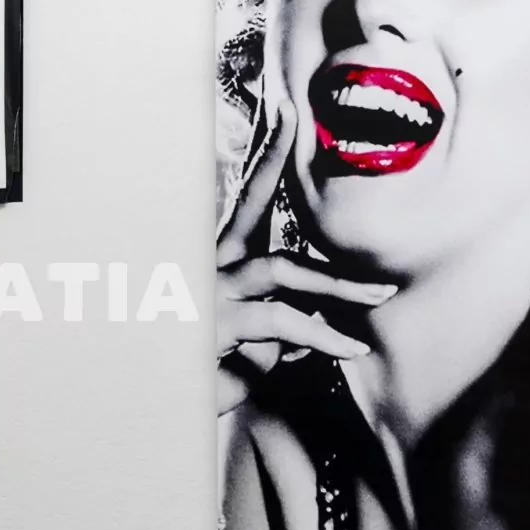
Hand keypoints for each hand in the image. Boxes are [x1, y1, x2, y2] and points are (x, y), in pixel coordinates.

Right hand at [216, 103, 394, 414]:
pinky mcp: (216, 325)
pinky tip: (351, 348)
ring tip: (380, 295)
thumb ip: (274, 338)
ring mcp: (208, 293)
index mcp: (212, 267)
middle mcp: (206, 269)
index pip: (244, 208)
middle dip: (275, 165)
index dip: (264, 162)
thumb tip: (309, 336)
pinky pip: (283, 321)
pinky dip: (323, 333)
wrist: (149, 411)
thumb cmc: (195, 383)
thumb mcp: (244, 356)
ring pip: (281, 268)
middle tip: (297, 121)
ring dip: (337, 281)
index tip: (285, 118)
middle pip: (251, 211)